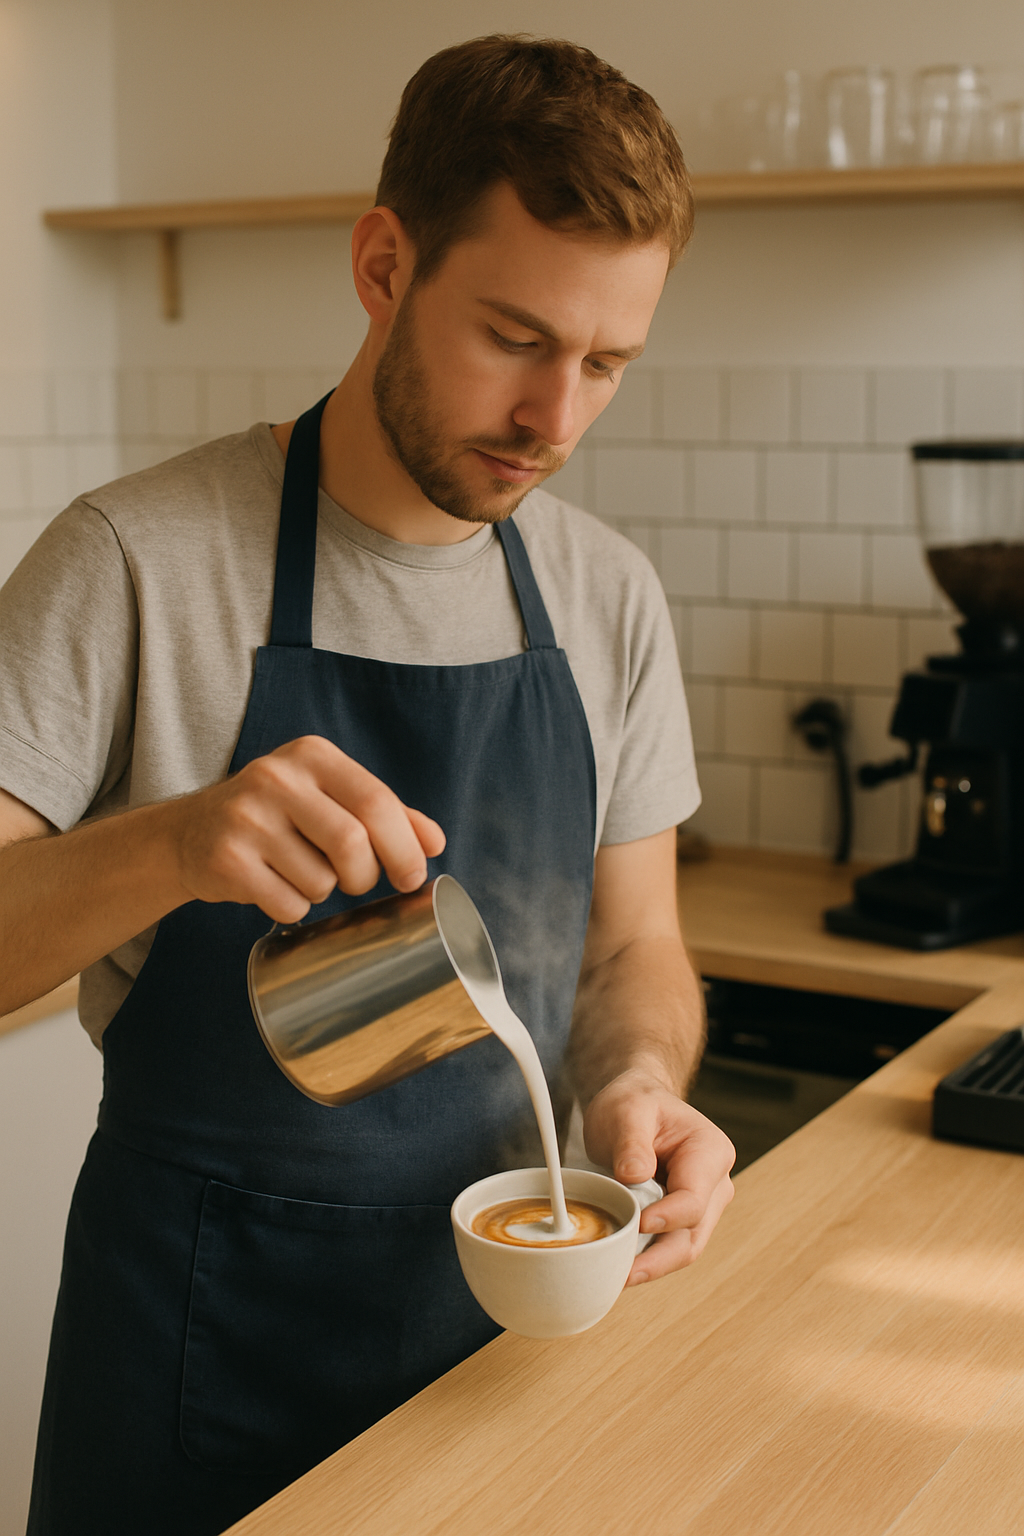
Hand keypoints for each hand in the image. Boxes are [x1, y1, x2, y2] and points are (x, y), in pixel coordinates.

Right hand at [165, 735, 444, 921]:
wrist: (188, 834)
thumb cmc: (276, 816)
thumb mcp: (328, 797)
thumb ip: (384, 813)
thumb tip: (434, 842)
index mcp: (312, 755)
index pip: (376, 801)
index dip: (404, 846)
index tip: (412, 876)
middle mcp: (276, 778)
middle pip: (352, 844)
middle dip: (365, 876)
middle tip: (356, 882)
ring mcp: (246, 818)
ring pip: (320, 881)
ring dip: (323, 891)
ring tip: (300, 873)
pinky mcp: (226, 859)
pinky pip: (288, 904)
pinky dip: (293, 907)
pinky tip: (274, 886)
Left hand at [581, 1069, 735, 1285]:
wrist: (635, 1107)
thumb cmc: (635, 1103)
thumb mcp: (627, 1110)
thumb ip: (632, 1142)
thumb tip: (634, 1175)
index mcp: (709, 1152)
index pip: (694, 1199)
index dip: (667, 1218)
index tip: (637, 1224)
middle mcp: (715, 1184)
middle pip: (692, 1235)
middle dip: (658, 1259)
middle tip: (622, 1274)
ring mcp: (702, 1206)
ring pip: (682, 1249)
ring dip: (651, 1266)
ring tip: (615, 1277)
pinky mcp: (682, 1220)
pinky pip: (667, 1247)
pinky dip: (646, 1259)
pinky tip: (618, 1267)